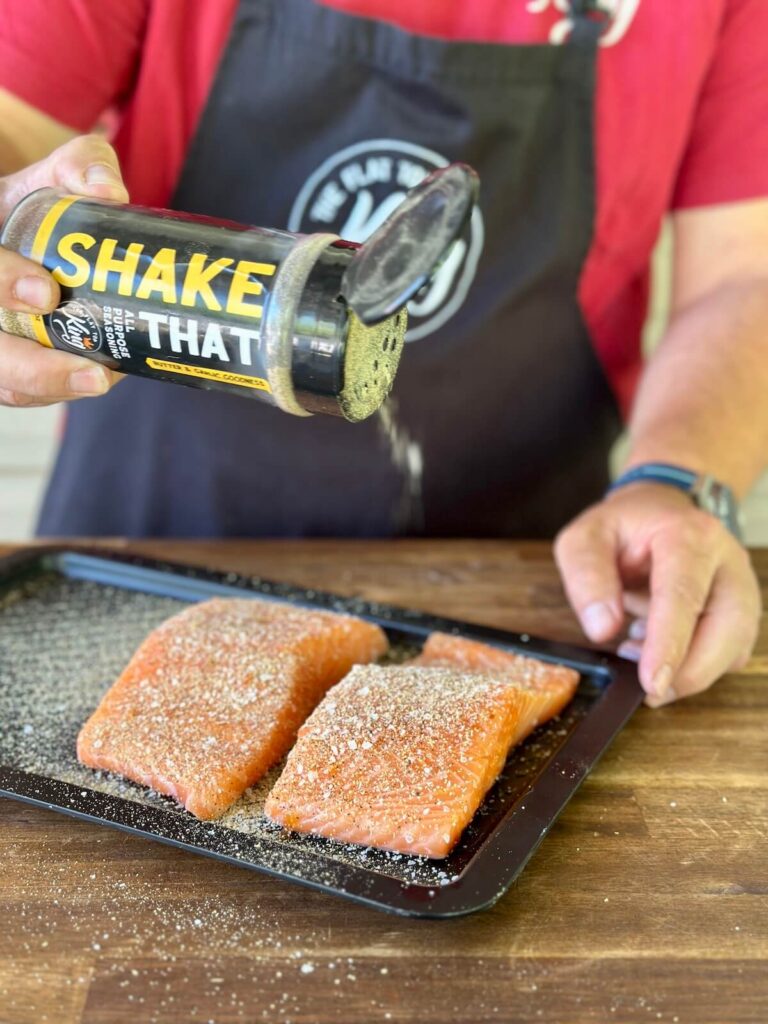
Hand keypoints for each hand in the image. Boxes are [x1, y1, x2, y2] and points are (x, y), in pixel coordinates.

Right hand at [0, 134, 127, 406]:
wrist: (26, 227)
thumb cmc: (39, 201)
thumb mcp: (54, 172)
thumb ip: (82, 165)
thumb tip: (111, 193)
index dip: (0, 283)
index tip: (47, 293)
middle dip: (32, 367)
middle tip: (91, 372)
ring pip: (2, 380)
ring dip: (47, 386)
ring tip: (100, 382)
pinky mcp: (6, 365)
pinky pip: (19, 389)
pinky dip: (54, 389)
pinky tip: (101, 379)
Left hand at [554, 483, 760, 707]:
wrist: (658, 512)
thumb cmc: (622, 527)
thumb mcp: (585, 538)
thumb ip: (587, 577)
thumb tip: (603, 629)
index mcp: (688, 534)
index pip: (684, 594)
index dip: (670, 643)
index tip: (652, 681)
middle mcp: (726, 560)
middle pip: (726, 627)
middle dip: (689, 670)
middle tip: (648, 691)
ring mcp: (740, 587)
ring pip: (733, 646)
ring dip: (690, 670)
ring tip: (640, 659)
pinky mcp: (740, 613)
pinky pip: (728, 653)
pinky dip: (695, 665)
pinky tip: (659, 651)